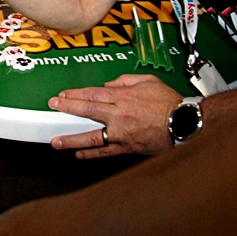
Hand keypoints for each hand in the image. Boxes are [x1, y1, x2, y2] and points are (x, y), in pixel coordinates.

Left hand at [47, 74, 183, 157]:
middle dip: (67, 109)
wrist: (184, 123)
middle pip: (87, 111)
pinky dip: (92, 154)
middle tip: (52, 108)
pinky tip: (80, 154)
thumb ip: (125, 81)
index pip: (92, 95)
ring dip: (72, 139)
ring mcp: (121, 133)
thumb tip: (109, 85)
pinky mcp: (127, 147)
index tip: (61, 96)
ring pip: (92, 137)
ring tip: (57, 141)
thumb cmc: (169, 103)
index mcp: (123, 97)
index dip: (74, 95)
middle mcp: (119, 115)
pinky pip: (106, 152)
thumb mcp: (148, 81)